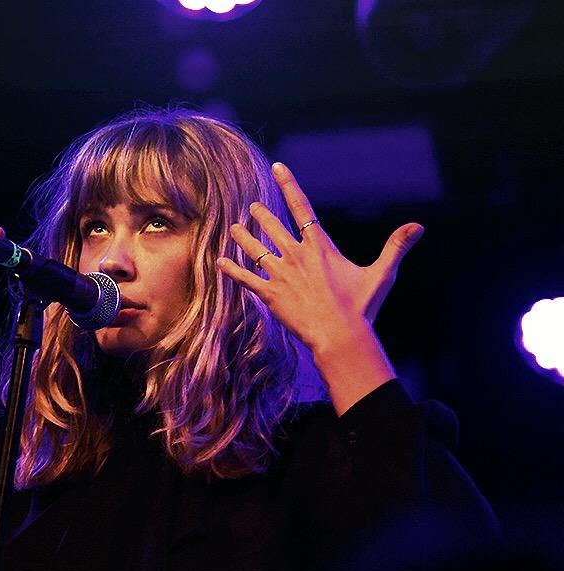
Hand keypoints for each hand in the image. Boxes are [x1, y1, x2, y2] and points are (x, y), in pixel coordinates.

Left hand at [216, 163, 422, 356]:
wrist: (340, 335)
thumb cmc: (361, 307)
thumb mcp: (382, 274)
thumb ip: (396, 247)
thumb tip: (419, 226)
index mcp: (320, 246)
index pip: (301, 207)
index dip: (289, 185)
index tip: (277, 167)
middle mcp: (297, 255)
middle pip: (273, 227)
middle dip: (261, 215)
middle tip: (252, 206)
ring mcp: (281, 275)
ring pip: (256, 250)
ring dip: (244, 238)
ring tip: (234, 229)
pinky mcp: (270, 295)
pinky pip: (246, 279)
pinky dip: (232, 270)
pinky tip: (219, 262)